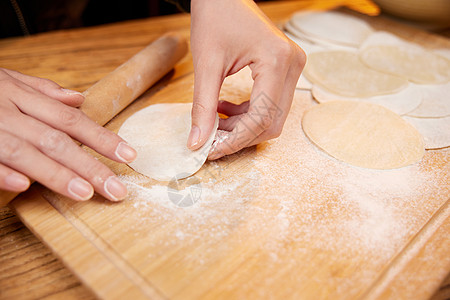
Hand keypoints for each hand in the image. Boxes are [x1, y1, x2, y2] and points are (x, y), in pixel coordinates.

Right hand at [0, 68, 135, 200]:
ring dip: (56, 173)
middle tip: (116, 189)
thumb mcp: (7, 79)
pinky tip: (24, 187)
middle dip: (90, 166)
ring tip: (85, 193)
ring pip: (27, 151)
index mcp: (20, 95)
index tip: (129, 156)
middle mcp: (7, 110)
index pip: (72, 120)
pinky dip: (2, 172)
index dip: (103, 138)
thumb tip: (79, 99)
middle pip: (57, 140)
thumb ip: (42, 91)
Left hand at [188, 0, 305, 158]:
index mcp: (278, 61)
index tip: (211, 151)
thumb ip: (203, 106)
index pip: (263, 117)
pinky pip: (270, 103)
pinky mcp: (284, 69)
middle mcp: (292, 65)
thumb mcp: (206, 64)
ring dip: (242, 126)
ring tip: (214, 122)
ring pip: (272, 116)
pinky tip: (223, 108)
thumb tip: (198, 143)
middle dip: (241, 136)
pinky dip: (247, 113)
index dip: (236, 139)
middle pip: (272, 121)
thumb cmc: (215, 18)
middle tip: (212, 142)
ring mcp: (292, 67)